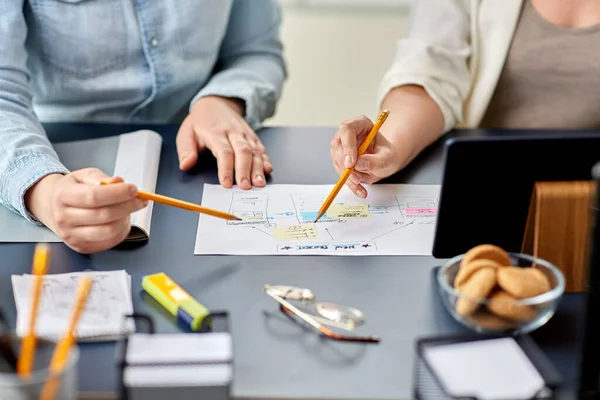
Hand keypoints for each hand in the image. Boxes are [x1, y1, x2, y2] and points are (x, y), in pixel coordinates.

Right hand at [24, 168, 147, 253]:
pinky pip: (110, 242)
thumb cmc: (74, 190)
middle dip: (128, 206)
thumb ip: (101, 177)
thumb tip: (118, 182)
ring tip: (130, 209)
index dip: (117, 193)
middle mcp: (63, 218)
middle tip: (140, 199)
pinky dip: (122, 230)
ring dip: (126, 219)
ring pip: (108, 231)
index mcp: (62, 196)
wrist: (56, 208)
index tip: (133, 189)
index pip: (93, 197)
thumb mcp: (84, 176)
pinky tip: (122, 220)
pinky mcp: (82, 247)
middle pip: (104, 215)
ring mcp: (71, 236)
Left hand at [176, 96, 272, 188]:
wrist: (217, 103)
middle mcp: (233, 132)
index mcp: (215, 132)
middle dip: (245, 171)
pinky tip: (268, 170)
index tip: (227, 184)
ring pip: (255, 151)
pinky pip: (261, 148)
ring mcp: (245, 134)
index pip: (224, 152)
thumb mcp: (186, 133)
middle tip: (245, 187)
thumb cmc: (201, 122)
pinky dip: (265, 159)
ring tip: (259, 183)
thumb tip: (186, 165)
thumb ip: (185, 150)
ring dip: (258, 168)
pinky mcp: (253, 137)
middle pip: (243, 152)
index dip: (226, 168)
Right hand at [330, 115, 401, 197]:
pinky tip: (359, 190)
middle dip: (346, 165)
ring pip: (337, 161)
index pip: (347, 130)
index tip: (351, 163)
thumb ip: (376, 161)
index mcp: (360, 124)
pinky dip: (349, 183)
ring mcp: (341, 147)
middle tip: (357, 178)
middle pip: (338, 146)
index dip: (347, 146)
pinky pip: (340, 172)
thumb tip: (360, 164)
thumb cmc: (387, 155)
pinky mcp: (339, 160)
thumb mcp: (388, 158)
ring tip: (361, 186)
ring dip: (348, 177)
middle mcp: (347, 134)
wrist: (385, 161)